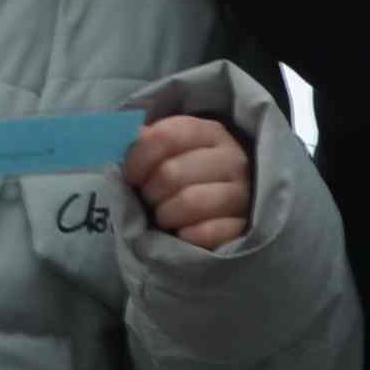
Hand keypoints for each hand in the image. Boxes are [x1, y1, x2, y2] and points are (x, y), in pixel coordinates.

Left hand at [124, 114, 251, 249]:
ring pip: (189, 202)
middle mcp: (232, 159)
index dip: (138, 158)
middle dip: (150, 191)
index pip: (166, 136)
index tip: (131, 175)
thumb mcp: (171, 151)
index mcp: (210, 133)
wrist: (226, 206)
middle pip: (171, 173)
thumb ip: (147, 142)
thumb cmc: (187, 175)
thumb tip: (126, 136)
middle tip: (150, 199)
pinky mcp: (243, 227)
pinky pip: (205, 233)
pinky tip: (182, 233)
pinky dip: (185, 236)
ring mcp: (242, 194)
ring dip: (165, 214)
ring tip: (165, 216)